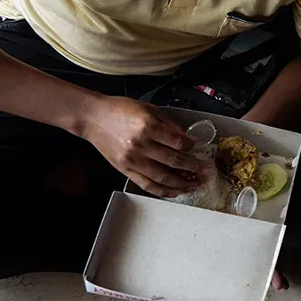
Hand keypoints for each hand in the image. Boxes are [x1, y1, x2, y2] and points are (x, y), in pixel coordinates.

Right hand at [79, 96, 208, 197]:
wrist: (93, 118)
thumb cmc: (120, 109)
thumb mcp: (149, 109)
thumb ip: (170, 124)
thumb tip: (188, 138)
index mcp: (148, 127)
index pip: (178, 142)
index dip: (192, 147)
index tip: (198, 148)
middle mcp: (141, 145)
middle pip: (174, 161)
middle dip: (194, 167)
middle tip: (207, 171)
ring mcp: (132, 160)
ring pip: (163, 177)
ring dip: (182, 183)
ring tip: (195, 184)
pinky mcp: (125, 170)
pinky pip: (146, 185)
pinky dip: (162, 191)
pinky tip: (174, 191)